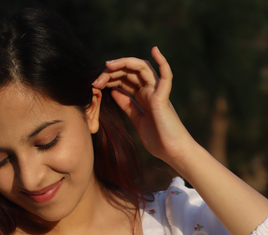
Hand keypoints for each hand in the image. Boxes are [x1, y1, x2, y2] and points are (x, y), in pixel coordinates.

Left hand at [92, 47, 194, 166]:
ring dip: (125, 64)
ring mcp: (158, 93)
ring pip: (143, 69)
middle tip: (97, 79)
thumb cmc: (158, 139)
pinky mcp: (163, 98)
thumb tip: (114, 92)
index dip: (110, 78)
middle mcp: (150, 91)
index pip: (125, 80)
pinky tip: (154, 50)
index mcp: (143, 97)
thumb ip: (127, 106)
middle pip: (131, 72)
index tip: (95, 83)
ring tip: (109, 65)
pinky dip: (162, 62)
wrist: (172, 152)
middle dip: (112, 73)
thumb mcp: (137, 120)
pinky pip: (166, 76)